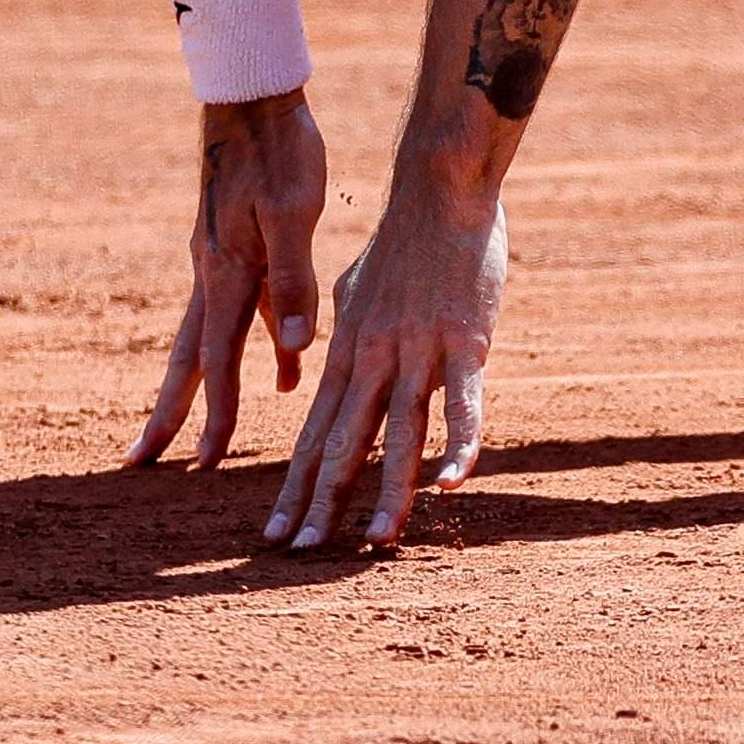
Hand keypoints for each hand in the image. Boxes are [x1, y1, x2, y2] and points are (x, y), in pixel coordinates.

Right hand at [122, 89, 327, 467]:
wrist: (254, 95)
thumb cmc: (278, 149)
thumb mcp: (293, 214)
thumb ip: (293, 282)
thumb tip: (296, 354)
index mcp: (224, 271)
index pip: (215, 360)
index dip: (214, 413)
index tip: (202, 464)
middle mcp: (213, 273)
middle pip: (187, 359)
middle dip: (168, 413)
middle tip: (141, 461)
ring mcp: (223, 260)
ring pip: (211, 338)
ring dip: (208, 389)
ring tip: (207, 439)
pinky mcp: (240, 247)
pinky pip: (247, 312)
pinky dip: (258, 347)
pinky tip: (284, 373)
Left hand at [264, 184, 505, 548]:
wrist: (436, 192)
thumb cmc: (399, 242)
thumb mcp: (356, 293)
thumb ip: (346, 336)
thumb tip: (328, 359)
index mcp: (347, 352)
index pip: (316, 432)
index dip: (297, 485)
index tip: (277, 530)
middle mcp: (374, 358)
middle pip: (344, 442)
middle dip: (321, 502)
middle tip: (298, 552)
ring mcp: (419, 352)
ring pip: (399, 434)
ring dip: (389, 491)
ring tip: (374, 542)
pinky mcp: (466, 342)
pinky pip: (462, 403)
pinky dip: (458, 444)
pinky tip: (451, 484)